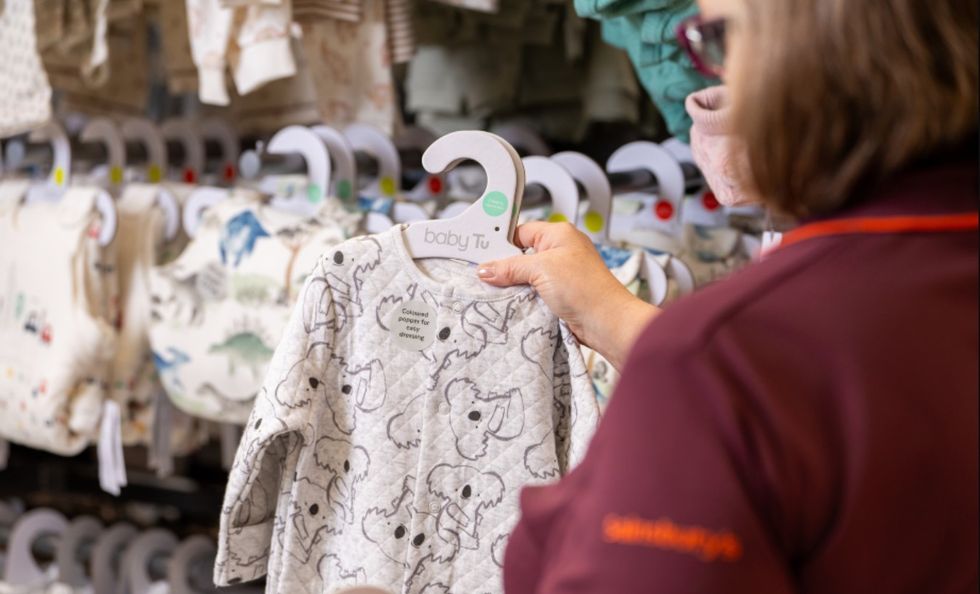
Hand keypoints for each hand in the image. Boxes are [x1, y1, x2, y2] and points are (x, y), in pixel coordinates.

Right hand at [477, 222, 658, 369]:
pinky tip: (509, 304)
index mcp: (559, 234)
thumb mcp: (541, 270)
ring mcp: (561, 274)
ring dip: (513, 285)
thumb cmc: (584, 287)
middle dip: (504, 267)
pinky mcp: (560, 294)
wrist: (607, 322)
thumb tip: (485, 269)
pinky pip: (534, 292)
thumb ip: (510, 267)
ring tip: (493, 292)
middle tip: (483, 276)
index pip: (521, 231)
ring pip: (526, 276)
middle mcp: (561, 251)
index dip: (501, 242)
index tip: (480, 254)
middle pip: (522, 254)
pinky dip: (523, 298)